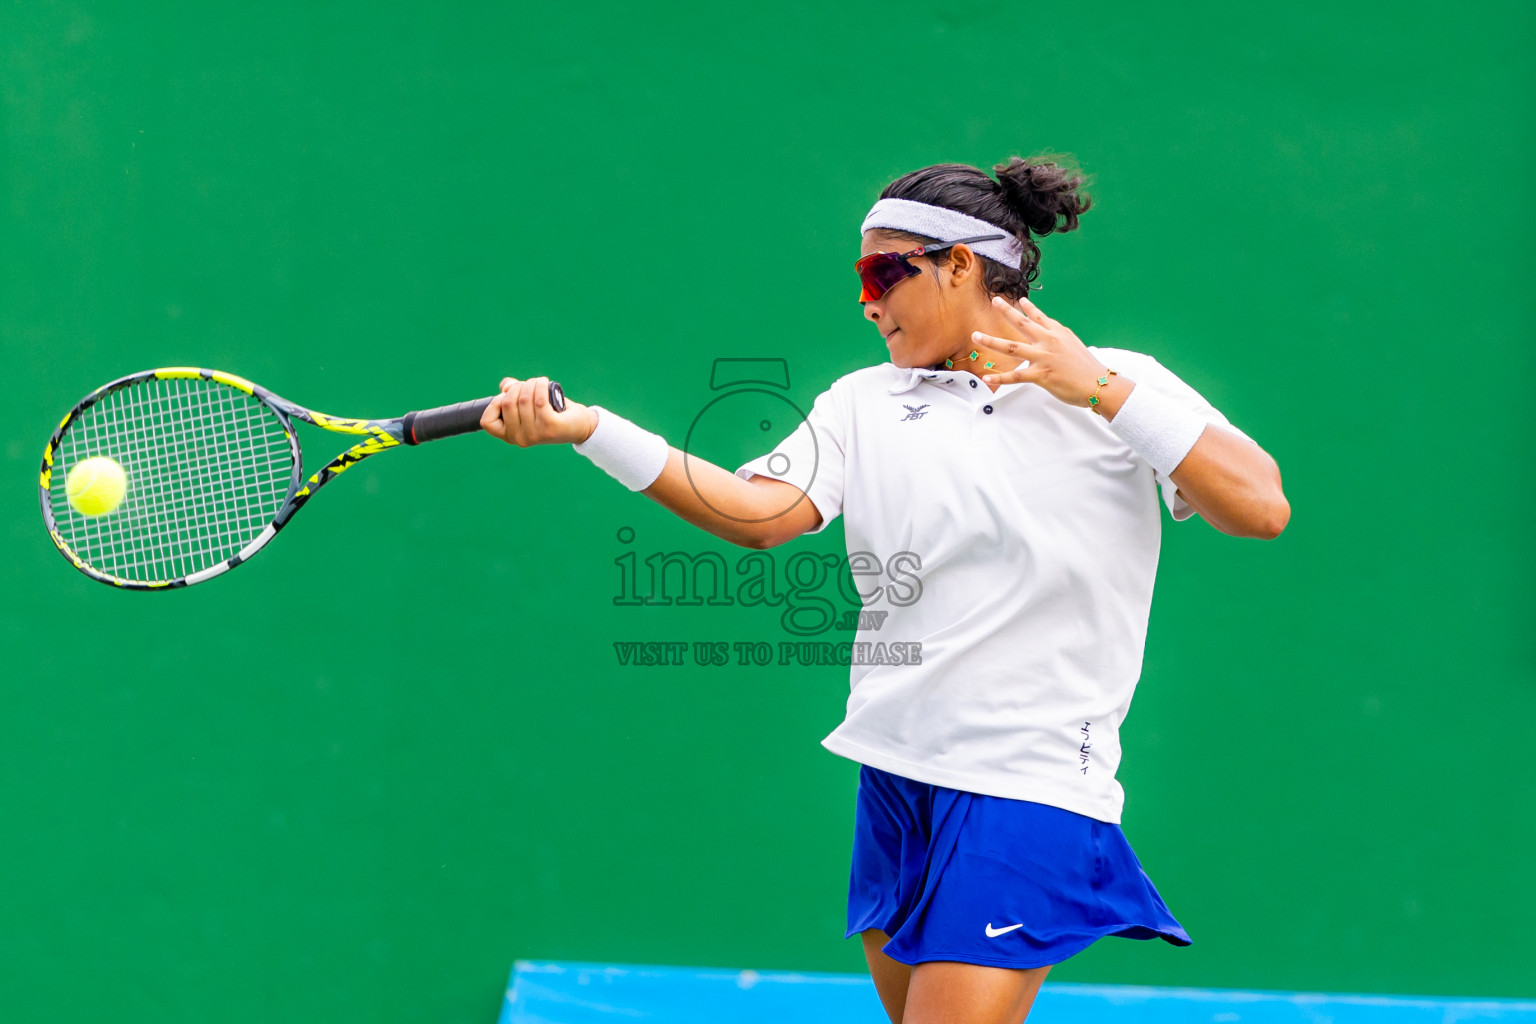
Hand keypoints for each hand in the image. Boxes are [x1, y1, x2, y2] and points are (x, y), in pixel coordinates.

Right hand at [480, 375, 596, 446]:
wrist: (579, 426)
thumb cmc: (550, 413)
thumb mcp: (527, 404)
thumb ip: (511, 394)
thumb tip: (506, 386)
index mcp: (510, 436)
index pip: (487, 421)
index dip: (495, 403)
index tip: (508, 396)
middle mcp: (519, 439)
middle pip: (507, 402)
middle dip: (518, 387)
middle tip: (530, 385)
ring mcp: (534, 434)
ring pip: (524, 398)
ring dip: (531, 384)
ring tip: (539, 383)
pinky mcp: (549, 426)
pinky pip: (538, 399)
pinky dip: (541, 386)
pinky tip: (544, 383)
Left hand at [971, 295, 1108, 407]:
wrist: (1099, 383)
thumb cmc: (1088, 369)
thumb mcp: (1074, 346)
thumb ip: (1059, 339)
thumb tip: (1050, 335)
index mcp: (1058, 333)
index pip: (1039, 317)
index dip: (1027, 308)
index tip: (1018, 300)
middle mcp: (1048, 341)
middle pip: (1022, 324)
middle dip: (1005, 311)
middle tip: (993, 301)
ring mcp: (1043, 357)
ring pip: (1011, 347)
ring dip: (991, 341)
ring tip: (976, 336)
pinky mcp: (1041, 375)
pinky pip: (1015, 376)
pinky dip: (1000, 377)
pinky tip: (987, 376)